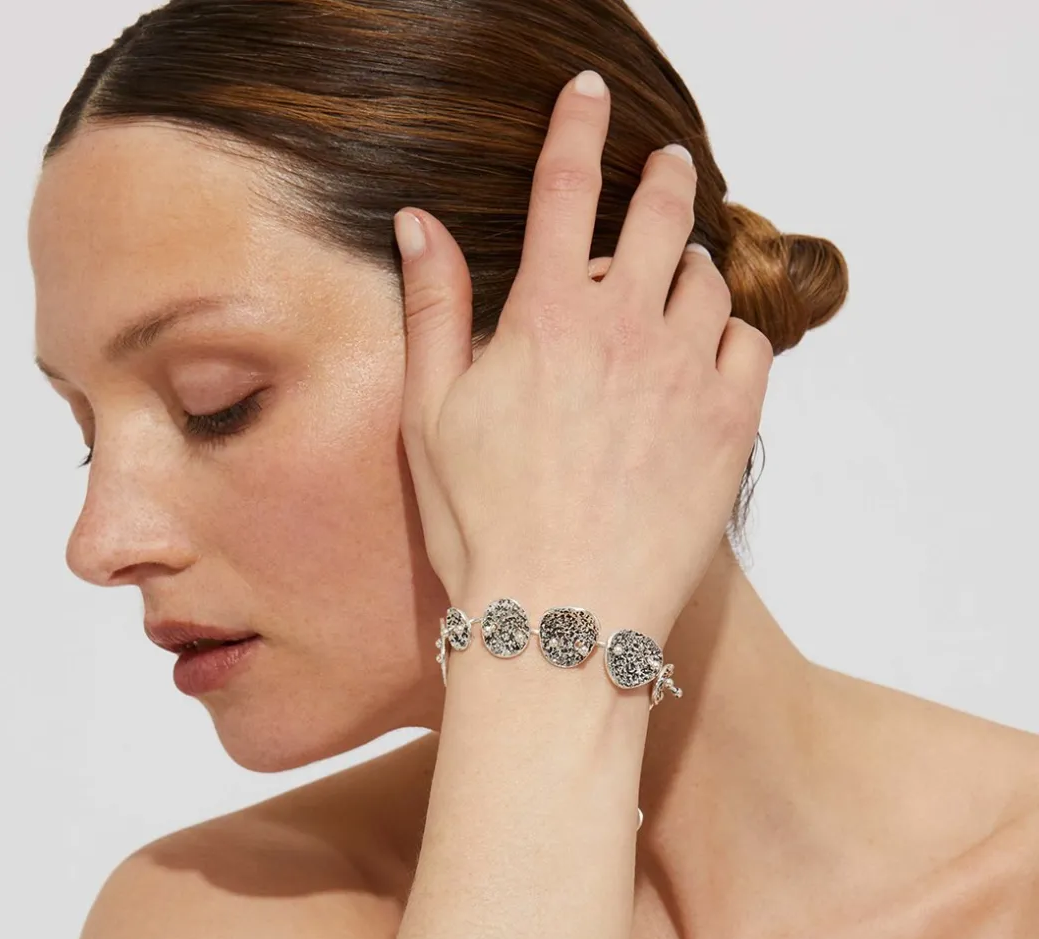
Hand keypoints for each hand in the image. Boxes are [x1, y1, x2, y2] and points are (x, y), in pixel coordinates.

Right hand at [393, 69, 773, 637]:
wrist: (564, 618)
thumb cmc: (482, 525)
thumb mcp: (431, 415)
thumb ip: (434, 307)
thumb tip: (418, 220)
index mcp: (548, 316)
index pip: (565, 188)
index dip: (575, 128)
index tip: (588, 92)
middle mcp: (627, 329)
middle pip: (661, 216)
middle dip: (661, 178)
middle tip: (665, 167)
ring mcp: (688, 375)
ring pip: (710, 280)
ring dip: (692, 267)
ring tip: (679, 280)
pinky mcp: (732, 425)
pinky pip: (749, 345)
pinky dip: (730, 334)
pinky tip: (706, 353)